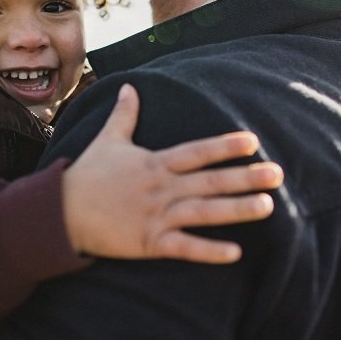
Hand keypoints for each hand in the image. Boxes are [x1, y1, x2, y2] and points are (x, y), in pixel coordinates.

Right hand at [62, 84, 282, 263]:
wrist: (62, 212)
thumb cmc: (87, 174)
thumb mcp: (107, 139)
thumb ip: (124, 114)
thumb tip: (128, 87)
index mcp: (154, 163)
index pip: (196, 152)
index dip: (224, 146)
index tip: (253, 141)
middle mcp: (160, 188)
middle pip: (209, 181)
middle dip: (245, 177)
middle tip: (278, 174)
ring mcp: (156, 216)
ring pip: (203, 212)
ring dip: (236, 209)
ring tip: (268, 206)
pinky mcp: (149, 242)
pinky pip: (183, 248)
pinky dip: (208, 251)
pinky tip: (235, 252)